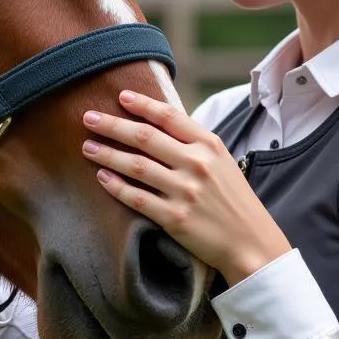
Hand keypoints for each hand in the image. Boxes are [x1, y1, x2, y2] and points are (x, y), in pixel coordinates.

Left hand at [80, 90, 290, 286]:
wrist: (251, 242)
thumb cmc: (233, 198)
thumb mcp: (221, 161)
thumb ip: (192, 142)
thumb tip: (156, 122)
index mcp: (209, 145)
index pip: (169, 116)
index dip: (142, 104)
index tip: (121, 96)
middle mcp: (196, 164)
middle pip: (145, 137)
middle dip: (112, 125)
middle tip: (88, 117)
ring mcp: (185, 191)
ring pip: (136, 166)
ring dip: (107, 154)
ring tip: (87, 146)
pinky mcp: (175, 218)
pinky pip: (137, 198)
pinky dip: (116, 186)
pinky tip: (102, 176)